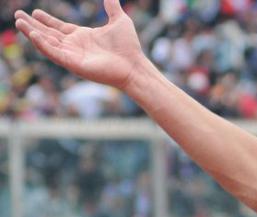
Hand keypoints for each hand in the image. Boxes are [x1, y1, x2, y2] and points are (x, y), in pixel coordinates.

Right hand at [14, 0, 145, 91]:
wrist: (135, 65)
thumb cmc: (129, 47)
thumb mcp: (120, 21)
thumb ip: (112, 7)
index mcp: (83, 36)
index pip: (59, 28)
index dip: (47, 20)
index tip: (35, 12)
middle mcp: (75, 46)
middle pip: (49, 34)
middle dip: (33, 25)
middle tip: (18, 16)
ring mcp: (73, 56)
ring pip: (47, 43)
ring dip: (32, 33)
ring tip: (19, 23)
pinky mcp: (74, 64)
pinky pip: (54, 54)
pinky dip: (43, 45)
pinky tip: (34, 35)